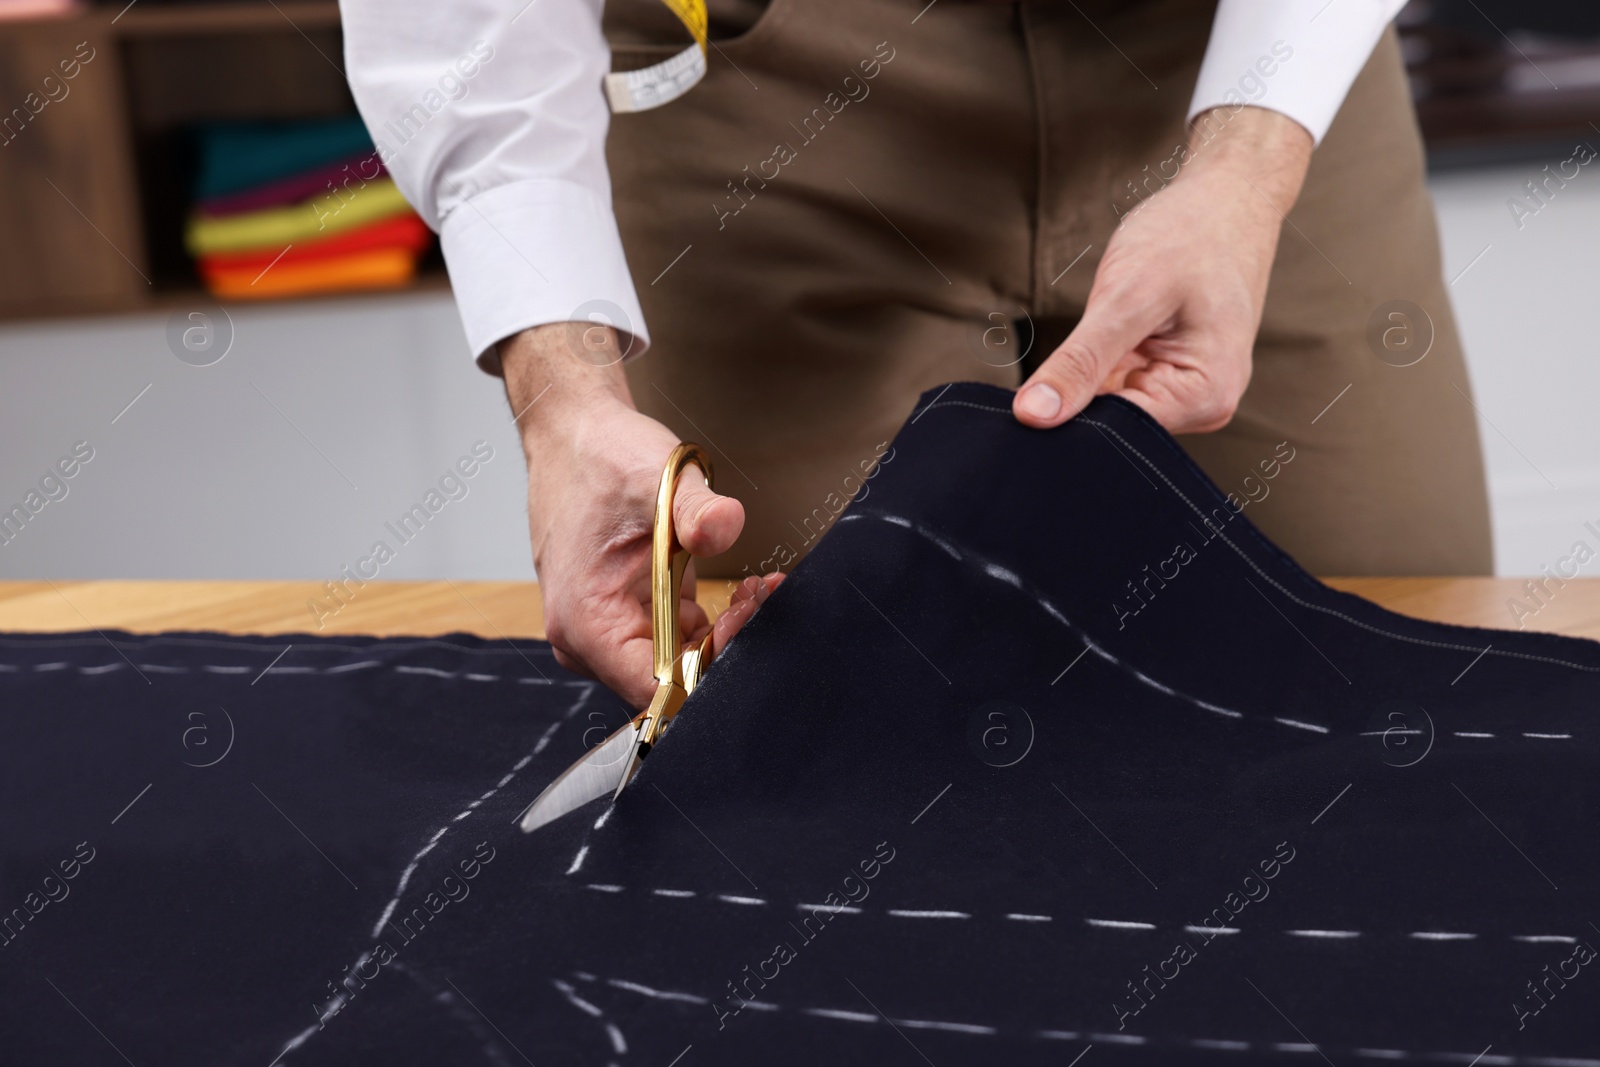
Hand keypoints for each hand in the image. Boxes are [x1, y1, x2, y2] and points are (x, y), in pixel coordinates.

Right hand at [501, 323, 782, 707]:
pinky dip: (713, 625)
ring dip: (724, 635)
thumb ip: (697, 512)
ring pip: (680, 667)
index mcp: (587, 624)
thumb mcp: (658, 479)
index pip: (656, 691)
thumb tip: (725, 527)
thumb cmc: (602, 459)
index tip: (743, 618)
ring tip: (755, 589)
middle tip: (759, 596)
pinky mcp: (625, 620)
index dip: (710, 672)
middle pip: (671, 684)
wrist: (576, 436)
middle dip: (725, 648)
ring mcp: (605, 633)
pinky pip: (677, 644)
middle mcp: (589, 641)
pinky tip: (741, 591)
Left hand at [1013, 106, 1313, 433]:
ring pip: (1108, 406)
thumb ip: (1080, 362)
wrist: (1225, 197)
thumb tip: (1034, 415)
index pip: (1114, 436)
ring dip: (1089, 376)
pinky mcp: (1167, 374)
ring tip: (1107, 327)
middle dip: (1079, 398)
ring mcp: (1186, 391)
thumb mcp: (1127, 297)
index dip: (1068, 418)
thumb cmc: (1190, 236)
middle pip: (1113, 427)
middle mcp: (1203, 406)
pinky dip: (1098, 364)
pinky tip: (1107, 334)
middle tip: (1073, 346)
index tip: (1032, 398)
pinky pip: (1116, 385)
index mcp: (1205, 398)